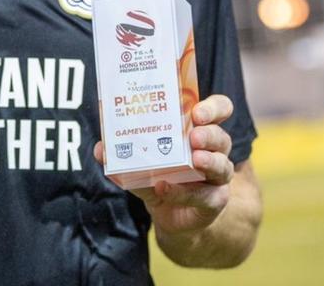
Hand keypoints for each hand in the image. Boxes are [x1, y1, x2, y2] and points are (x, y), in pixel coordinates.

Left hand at [95, 94, 235, 234]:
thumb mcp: (141, 162)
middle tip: (193, 136)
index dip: (213, 108)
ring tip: (194, 159)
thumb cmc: (160, 175)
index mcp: (199, 130)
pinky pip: (205, 196)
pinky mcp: (214, 201)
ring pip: (222, 165)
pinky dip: (183, 192)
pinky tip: (166, 188)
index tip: (196, 112)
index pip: (219, 110)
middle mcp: (214, 150)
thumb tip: (101, 148)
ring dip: (209, 161)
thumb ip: (123, 154)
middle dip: (208, 134)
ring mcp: (217, 176)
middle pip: (222, 136)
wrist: (170, 215)